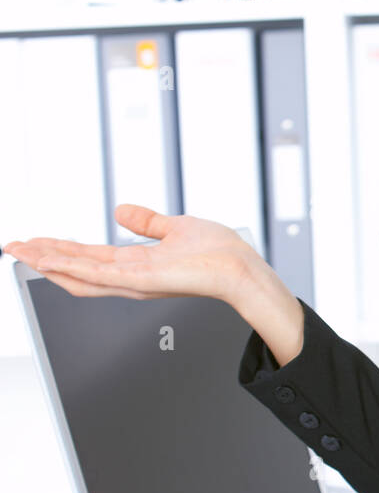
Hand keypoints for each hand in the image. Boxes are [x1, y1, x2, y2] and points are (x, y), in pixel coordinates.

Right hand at [2, 204, 261, 303]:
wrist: (241, 269)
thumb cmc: (219, 253)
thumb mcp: (176, 228)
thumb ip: (147, 222)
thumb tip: (122, 211)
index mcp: (136, 264)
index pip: (88, 257)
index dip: (59, 248)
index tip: (34, 240)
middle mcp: (130, 277)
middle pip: (75, 268)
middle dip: (42, 257)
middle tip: (12, 247)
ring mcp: (134, 282)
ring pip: (79, 274)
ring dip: (47, 261)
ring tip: (21, 251)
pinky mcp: (142, 281)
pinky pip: (99, 275)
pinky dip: (71, 267)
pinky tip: (50, 259)